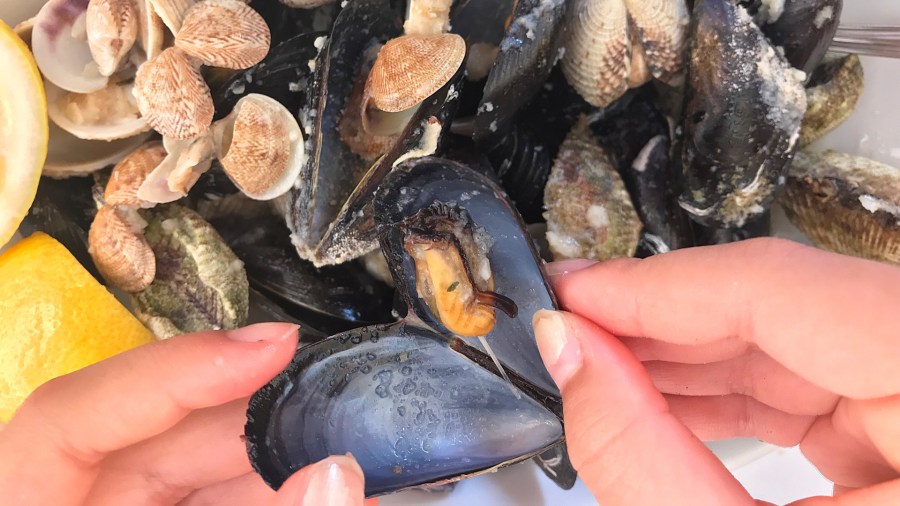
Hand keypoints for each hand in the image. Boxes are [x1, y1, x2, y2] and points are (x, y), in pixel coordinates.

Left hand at [0, 322, 372, 505]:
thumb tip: (339, 477)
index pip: (69, 416)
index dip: (173, 370)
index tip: (271, 348)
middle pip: (155, 437)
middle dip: (254, 419)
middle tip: (334, 404)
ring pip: (196, 473)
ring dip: (279, 463)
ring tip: (348, 455)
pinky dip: (271, 498)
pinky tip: (327, 492)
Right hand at [534, 238, 899, 504]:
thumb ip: (647, 458)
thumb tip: (574, 359)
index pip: (776, 288)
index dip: (655, 286)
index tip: (573, 292)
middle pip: (780, 303)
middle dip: (657, 318)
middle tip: (569, 326)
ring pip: (787, 335)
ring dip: (682, 353)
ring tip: (598, 362)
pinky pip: (804, 378)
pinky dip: (724, 390)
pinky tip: (658, 398)